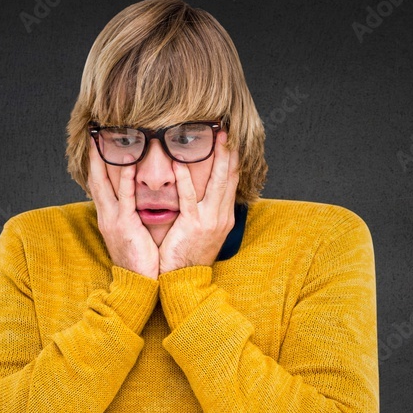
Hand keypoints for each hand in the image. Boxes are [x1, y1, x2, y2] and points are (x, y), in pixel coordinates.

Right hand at [87, 137, 160, 280]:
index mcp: (108, 217)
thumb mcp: (131, 234)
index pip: (99, 185)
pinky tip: (129, 161)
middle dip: (94, 155)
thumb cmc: (140, 260)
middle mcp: (106, 215)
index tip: (97, 144)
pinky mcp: (125, 224)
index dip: (96, 164)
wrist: (138, 283)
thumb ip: (131, 216)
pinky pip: (124, 196)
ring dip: (106, 159)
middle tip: (94, 132)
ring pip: (105, 182)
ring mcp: (113, 219)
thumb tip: (136, 204)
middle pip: (95, 178)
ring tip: (107, 138)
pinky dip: (125, 177)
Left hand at [158, 131, 239, 274]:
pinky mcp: (192, 225)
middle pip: (229, 178)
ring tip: (214, 137)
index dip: (233, 161)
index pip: (232, 183)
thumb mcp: (204, 234)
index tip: (232, 142)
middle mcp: (221, 216)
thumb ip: (207, 214)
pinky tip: (180, 161)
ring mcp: (209, 220)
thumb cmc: (189, 257)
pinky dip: (185, 177)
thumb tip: (206, 198)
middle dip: (230, 152)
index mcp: (224, 218)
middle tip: (228, 131)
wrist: (185, 282)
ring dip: (216, 157)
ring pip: (216, 182)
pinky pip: (188, 196)